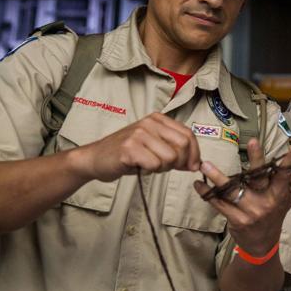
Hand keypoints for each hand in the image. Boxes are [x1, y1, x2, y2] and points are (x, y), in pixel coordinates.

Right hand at [73, 112, 200, 181]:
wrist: (95, 159)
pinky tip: (139, 166)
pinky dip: (150, 171)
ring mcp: (139, 134)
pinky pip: (155, 165)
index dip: (195, 153)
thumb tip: (196, 163)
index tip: (192, 166)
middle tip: (166, 167)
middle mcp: (149, 123)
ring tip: (148, 165)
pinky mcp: (129, 148)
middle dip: (180, 162)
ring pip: (170, 157)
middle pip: (183, 145)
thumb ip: (175, 150)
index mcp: (158, 119)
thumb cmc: (126, 154)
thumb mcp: (154, 147)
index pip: (188, 134)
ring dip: (162, 168)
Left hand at [194, 139, 290, 255]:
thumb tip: (289, 165)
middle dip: (256, 158)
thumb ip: (288, 183)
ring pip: (232, 189)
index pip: (286, 174)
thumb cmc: (273, 217)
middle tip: (253, 141)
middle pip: (259, 176)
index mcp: (279, 194)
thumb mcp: (286, 201)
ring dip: (217, 177)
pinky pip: (219, 204)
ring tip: (205, 165)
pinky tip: (198, 184)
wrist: (262, 245)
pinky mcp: (236, 219)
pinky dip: (207, 193)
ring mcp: (250, 211)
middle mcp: (266, 201)